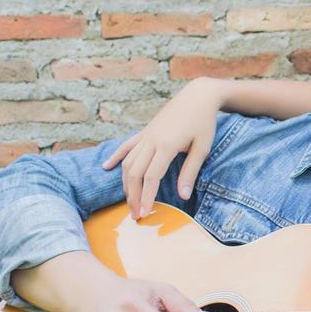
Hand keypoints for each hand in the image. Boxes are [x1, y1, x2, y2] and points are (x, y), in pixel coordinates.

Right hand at [102, 78, 223, 219]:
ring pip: (128, 161)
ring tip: (128, 200)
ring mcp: (146, 135)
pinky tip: (106, 167)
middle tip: (135, 215)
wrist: (197, 96)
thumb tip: (183, 196)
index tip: (145, 214)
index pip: (151, 177)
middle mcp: (151, 140)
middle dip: (133, 196)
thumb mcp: (202, 148)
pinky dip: (116, 157)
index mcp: (166, 145)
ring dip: (125, 183)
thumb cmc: (204, 122)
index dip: (146, 197)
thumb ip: (190, 172)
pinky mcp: (145, 131)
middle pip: (135, 173)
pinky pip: (126, 146)